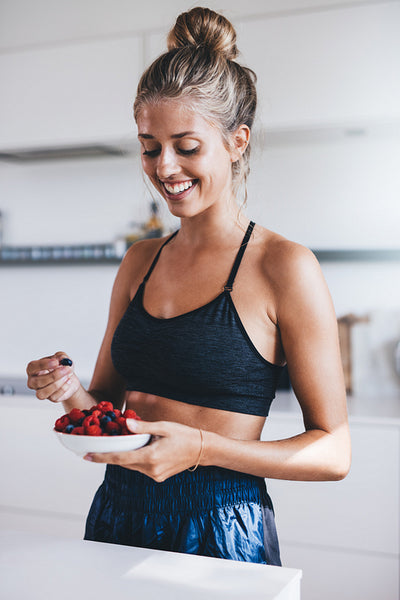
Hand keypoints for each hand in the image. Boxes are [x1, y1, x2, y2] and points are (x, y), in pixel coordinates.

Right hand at [26, 351, 80, 402]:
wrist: (70, 378)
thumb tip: (61, 358)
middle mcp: (33, 381)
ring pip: (42, 392)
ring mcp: (40, 391)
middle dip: (53, 375)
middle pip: (36, 382)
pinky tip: (68, 382)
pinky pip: (53, 397)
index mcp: (33, 369)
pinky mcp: (50, 398)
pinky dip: (62, 389)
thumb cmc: (62, 367)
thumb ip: (62, 356)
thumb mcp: (63, 358)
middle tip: (65, 369)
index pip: (32, 367)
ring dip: (56, 384)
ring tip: (67, 376)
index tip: (55, 362)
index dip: (43, 365)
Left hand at [84, 419, 204, 481]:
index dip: (102, 457)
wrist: (202, 450)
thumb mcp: (164, 427)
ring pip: (132, 465)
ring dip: (125, 456)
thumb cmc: (184, 435)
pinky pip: (140, 468)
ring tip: (118, 444)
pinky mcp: (158, 476)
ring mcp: (155, 475)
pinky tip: (137, 449)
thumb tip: (125, 423)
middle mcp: (151, 469)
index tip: (87, 456)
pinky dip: (135, 459)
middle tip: (96, 447)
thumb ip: (143, 427)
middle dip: (111, 455)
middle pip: (124, 462)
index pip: (120, 458)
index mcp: (151, 456)